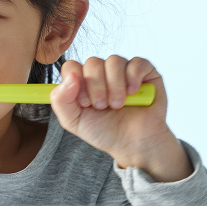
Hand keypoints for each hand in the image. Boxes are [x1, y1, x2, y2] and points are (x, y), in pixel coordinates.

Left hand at [50, 56, 192, 181]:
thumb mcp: (73, 121)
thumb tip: (70, 77)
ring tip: (118, 104)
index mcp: (82, 81)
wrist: (134, 144)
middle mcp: (102, 73)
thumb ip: (60, 100)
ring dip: (115, 85)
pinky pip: (137, 63)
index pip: (72, 66)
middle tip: (102, 106)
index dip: (76, 82)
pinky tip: (133, 94)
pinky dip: (133, 78)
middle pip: (93, 62)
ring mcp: (123, 71)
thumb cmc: (104, 131)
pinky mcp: (145, 73)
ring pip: (114, 61)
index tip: (85, 103)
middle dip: (96, 87)